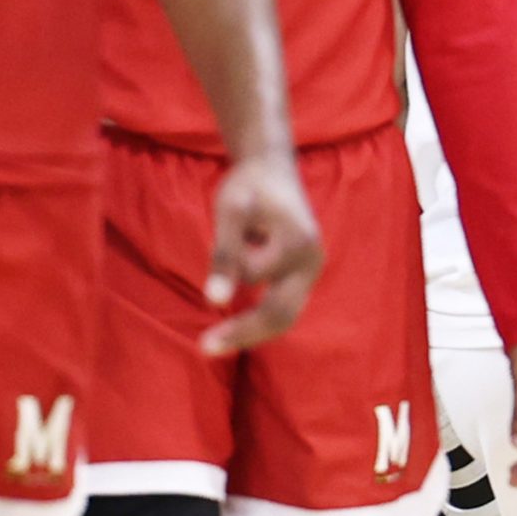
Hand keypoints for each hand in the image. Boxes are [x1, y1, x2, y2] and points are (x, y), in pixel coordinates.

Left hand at [201, 155, 324, 355]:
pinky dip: (259, 315)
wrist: (272, 168)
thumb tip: (214, 302)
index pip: (256, 277)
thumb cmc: (249, 186)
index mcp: (298, 244)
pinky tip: (237, 324)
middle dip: (244, 333)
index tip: (208, 266)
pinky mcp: (301, 273)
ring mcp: (310, 269)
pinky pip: (282, 304)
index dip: (228, 268)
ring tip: (214, 340)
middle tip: (204, 347)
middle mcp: (312, 261)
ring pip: (284, 315)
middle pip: (282, 314)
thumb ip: (224, 257)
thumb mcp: (229, 212)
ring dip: (251, 327)